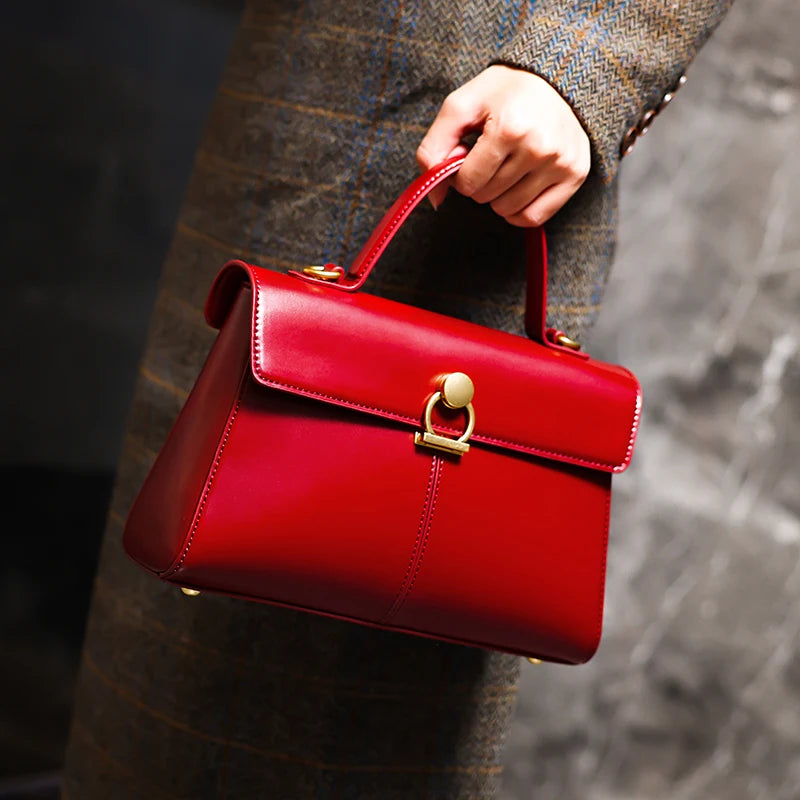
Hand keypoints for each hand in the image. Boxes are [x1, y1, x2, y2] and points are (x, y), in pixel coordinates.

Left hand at [416, 65, 590, 226]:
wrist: (556, 76)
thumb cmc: (504, 92)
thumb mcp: (460, 106)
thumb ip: (434, 148)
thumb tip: (434, 197)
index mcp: (509, 128)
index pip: (468, 182)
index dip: (460, 173)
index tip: (470, 154)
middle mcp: (539, 148)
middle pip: (487, 197)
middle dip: (480, 182)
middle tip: (491, 156)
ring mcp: (561, 163)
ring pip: (508, 210)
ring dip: (498, 196)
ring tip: (506, 167)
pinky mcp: (576, 175)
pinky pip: (535, 218)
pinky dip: (519, 212)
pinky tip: (517, 189)